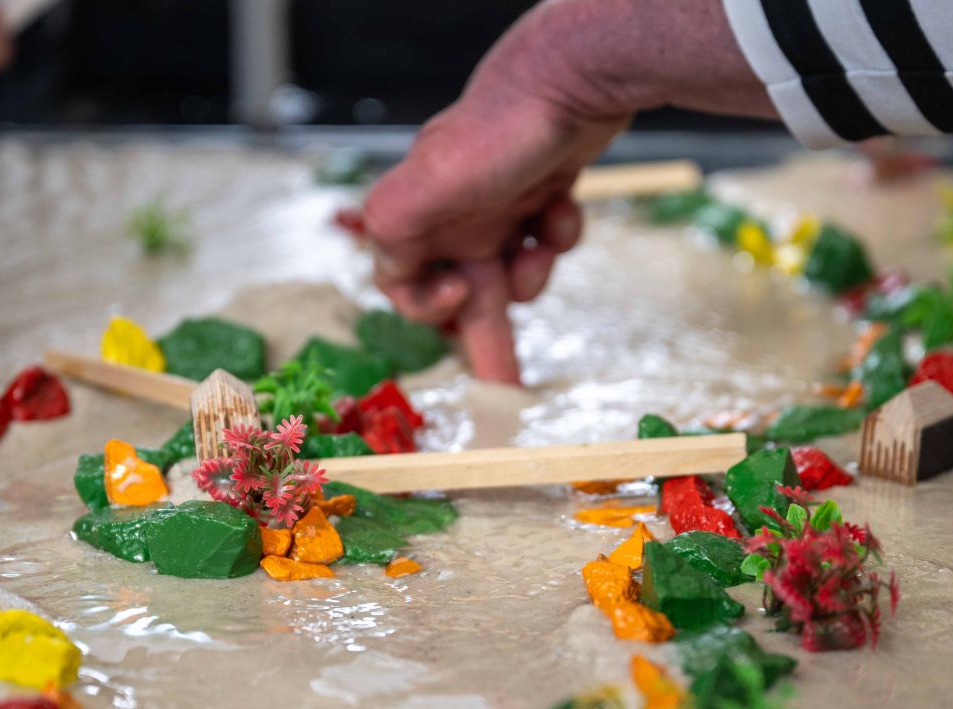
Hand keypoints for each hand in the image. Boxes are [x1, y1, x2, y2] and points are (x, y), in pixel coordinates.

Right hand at [363, 0, 772, 383]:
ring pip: (512, 271)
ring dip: (533, 274)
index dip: (428, 307)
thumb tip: (380, 265)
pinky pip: (546, 237)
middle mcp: (456, 212)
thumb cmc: (502, 128)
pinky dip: (558, 234)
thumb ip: (393, 227)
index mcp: (422, 215)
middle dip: (490, 340)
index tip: (463, 297)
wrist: (572, 75)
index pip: (404, 283)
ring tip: (544, 245)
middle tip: (511, 389)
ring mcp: (500, 202)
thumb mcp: (431, 183)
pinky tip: (563, 207)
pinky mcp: (540, 189)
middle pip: (467, 294)